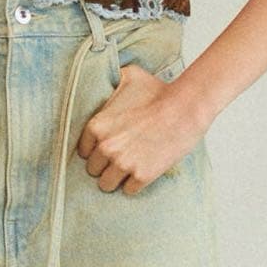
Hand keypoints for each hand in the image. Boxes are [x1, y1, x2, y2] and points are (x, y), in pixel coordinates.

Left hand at [76, 62, 208, 195]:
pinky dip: (134, 184)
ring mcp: (123, 163)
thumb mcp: (128, 76)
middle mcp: (106, 147)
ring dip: (116, 179)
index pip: (82, 151)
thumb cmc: (158, 91)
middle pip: (92, 170)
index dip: (94, 149)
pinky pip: (129, 190)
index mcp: (97, 125)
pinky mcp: (141, 176)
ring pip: (106, 185)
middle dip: (104, 165)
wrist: (184, 108)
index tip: (105, 148)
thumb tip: (104, 77)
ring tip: (127, 169)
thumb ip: (110, 81)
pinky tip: (142, 171)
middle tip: (118, 158)